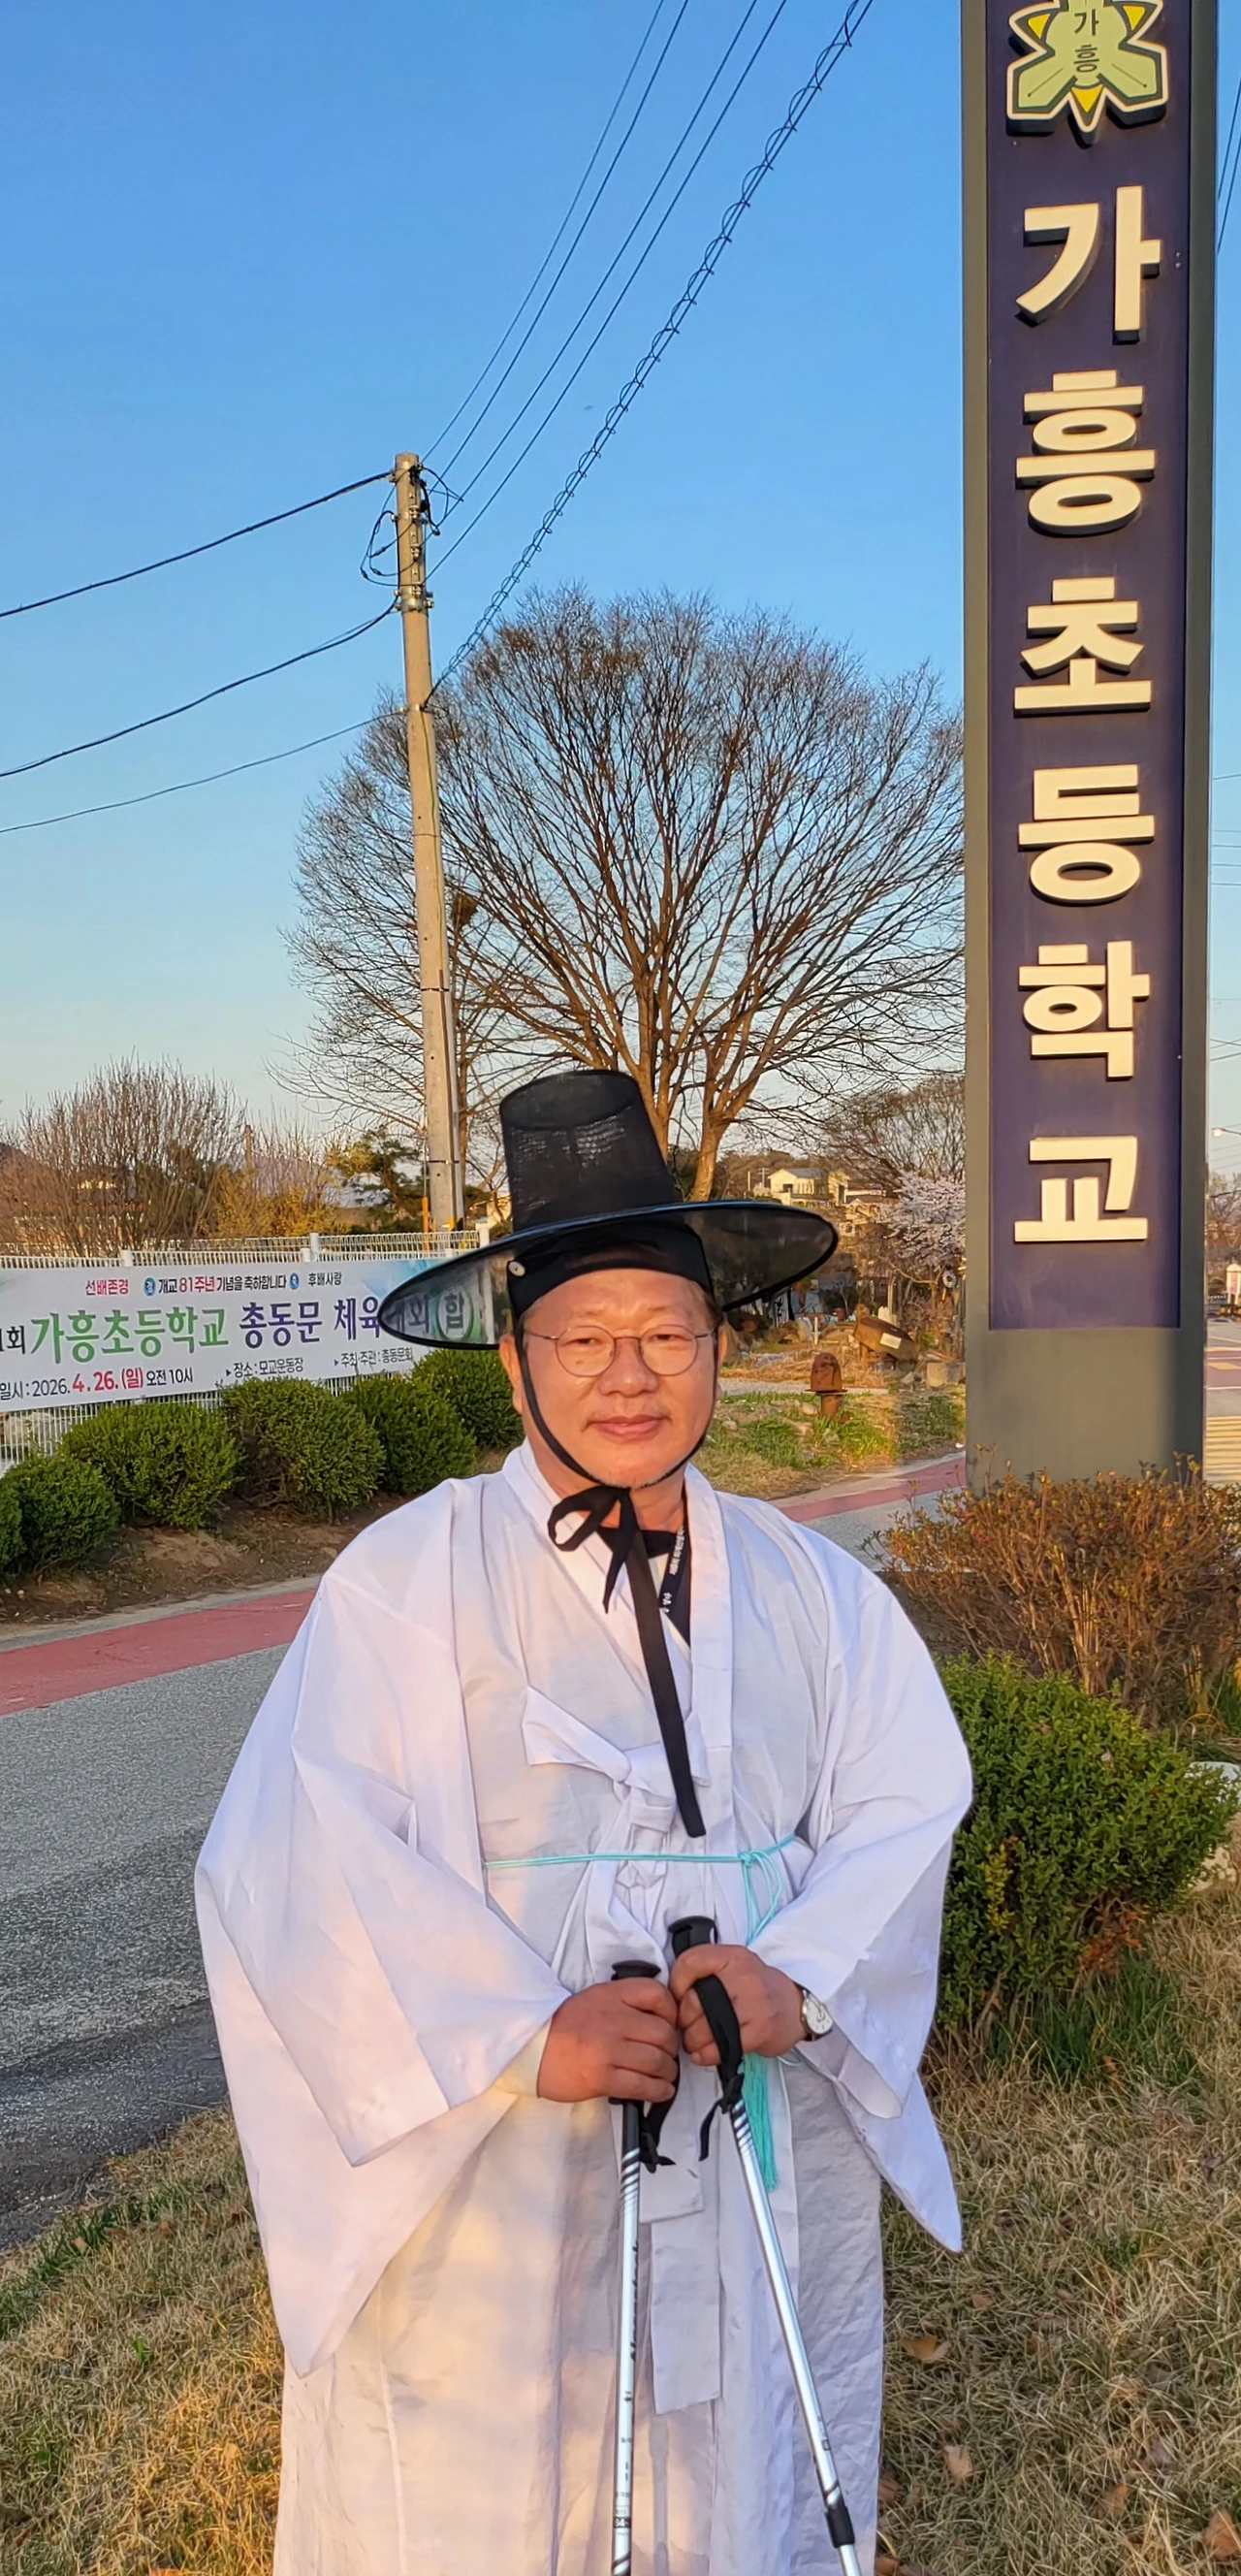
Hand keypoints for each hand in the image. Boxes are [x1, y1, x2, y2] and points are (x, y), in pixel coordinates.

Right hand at [537, 1976, 679, 2102]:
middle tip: (667, 2055)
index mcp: (610, 1996)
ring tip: (665, 2076)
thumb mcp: (593, 2000)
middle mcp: (613, 2019)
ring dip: (668, 2072)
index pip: (657, 1994)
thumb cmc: (561, 2027)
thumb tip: (657, 2019)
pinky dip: (658, 2091)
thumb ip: (623, 2004)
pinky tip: (660, 2091)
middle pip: (663, 2033)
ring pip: (657, 2061)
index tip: (671, 2024)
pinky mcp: (603, 2077)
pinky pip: (642, 2085)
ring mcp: (608, 2049)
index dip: (671, 2011)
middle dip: (671, 2048)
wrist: (529, 2050)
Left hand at [669, 1944, 803, 2063]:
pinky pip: (721, 2047)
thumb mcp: (733, 1966)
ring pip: (703, 2028)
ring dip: (692, 2041)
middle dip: (683, 2019)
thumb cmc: (757, 1988)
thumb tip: (671, 1995)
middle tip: (685, 2026)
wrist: (796, 2006)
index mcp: (732, 1956)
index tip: (677, 1998)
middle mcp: (744, 1976)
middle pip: (693, 2001)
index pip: (690, 1963)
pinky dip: (706, 2055)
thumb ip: (705, 1972)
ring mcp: (754, 2004)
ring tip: (693, 2042)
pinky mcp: (760, 2030)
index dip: (676, 1984)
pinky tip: (704, 2053)